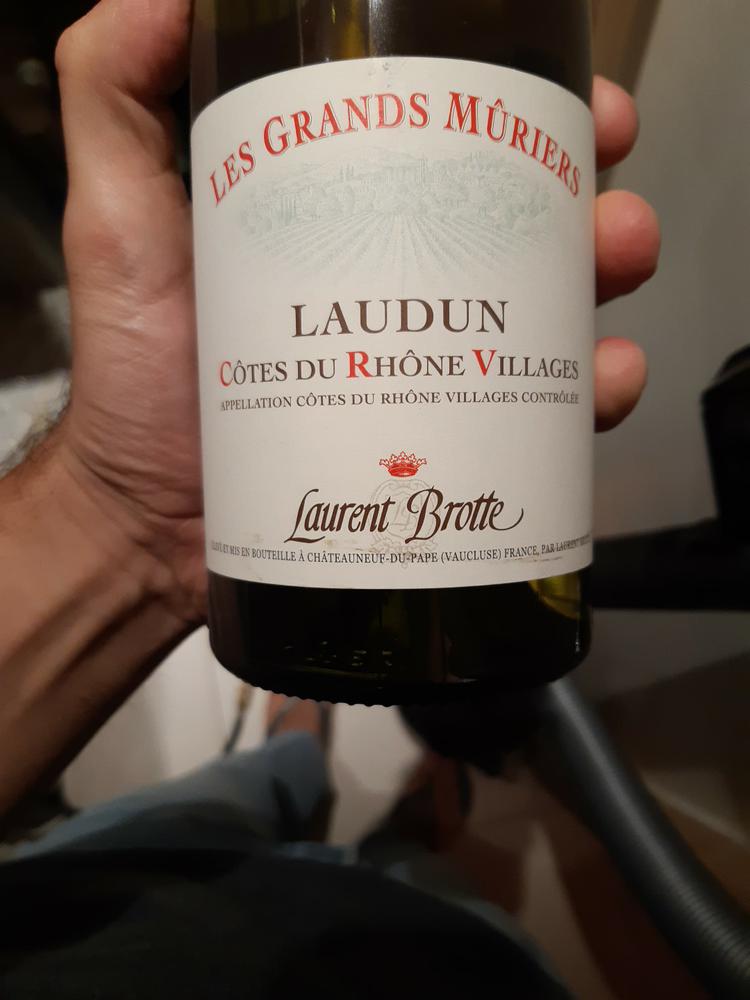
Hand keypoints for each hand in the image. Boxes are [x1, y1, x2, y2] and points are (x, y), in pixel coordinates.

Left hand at [53, 0, 659, 623]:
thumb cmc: (136, 380)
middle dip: (584, 197)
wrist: (152, 525)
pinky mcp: (439, 443)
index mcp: (343, 219)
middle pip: (518, 225)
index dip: (516, 117)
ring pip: (547, 310)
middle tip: (603, 196)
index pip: (447, 147)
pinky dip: (588, 393)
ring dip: (603, 276)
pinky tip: (600, 380)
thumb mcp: (118, 221)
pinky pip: (537, 418)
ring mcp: (424, 368)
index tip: (561, 100)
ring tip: (613, 263)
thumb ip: (117, 96)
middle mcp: (396, 288)